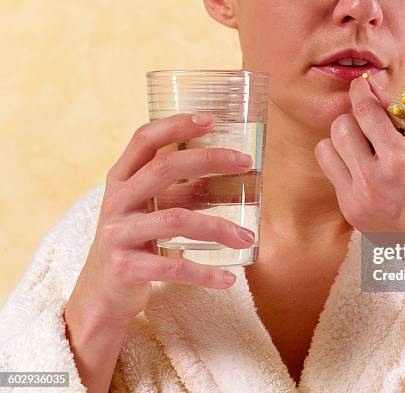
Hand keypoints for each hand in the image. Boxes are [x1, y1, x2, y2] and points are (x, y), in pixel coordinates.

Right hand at [64, 113, 254, 391]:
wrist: (100, 294)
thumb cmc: (135, 242)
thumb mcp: (151, 211)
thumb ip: (182, 191)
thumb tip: (231, 173)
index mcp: (121, 180)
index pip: (144, 140)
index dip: (176, 125)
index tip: (211, 120)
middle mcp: (116, 201)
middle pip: (163, 169)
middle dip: (209, 160)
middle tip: (247, 163)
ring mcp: (118, 233)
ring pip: (175, 220)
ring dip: (219, 227)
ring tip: (248, 237)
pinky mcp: (126, 267)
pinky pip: (173, 268)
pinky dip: (205, 274)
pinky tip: (228, 279)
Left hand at [314, 74, 404, 232]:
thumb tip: (384, 92)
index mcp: (400, 160)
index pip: (366, 112)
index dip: (361, 91)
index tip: (361, 85)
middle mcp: (373, 179)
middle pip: (340, 127)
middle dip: (353, 118)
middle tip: (367, 123)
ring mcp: (357, 198)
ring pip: (325, 149)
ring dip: (341, 142)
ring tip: (361, 147)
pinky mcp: (349, 211)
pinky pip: (332, 174)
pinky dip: (345, 165)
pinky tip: (364, 170)